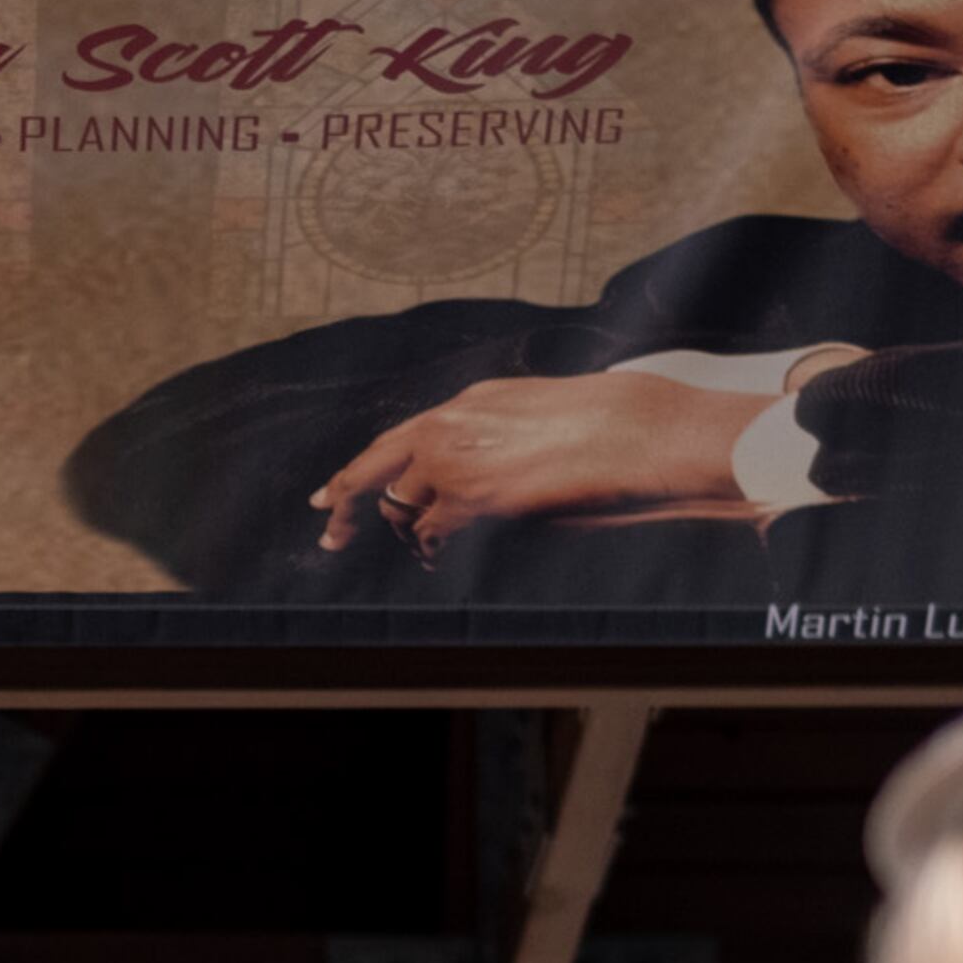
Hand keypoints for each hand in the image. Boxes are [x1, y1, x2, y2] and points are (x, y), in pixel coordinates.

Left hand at [312, 364, 782, 557]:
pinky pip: (431, 533)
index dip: (365, 465)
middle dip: (344, 498)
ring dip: (404, 533)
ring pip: (401, 504)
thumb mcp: (538, 413)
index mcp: (467, 401)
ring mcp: (456, 459)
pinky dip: (428, 550)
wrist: (632, 428)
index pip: (400, 436)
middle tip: (330, 529)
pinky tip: (435, 561)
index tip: (335, 489)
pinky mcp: (473, 496)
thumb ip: (500, 434)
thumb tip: (491, 465)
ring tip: (417, 553)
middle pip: (374, 464)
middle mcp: (450, 425)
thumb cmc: (606, 424)